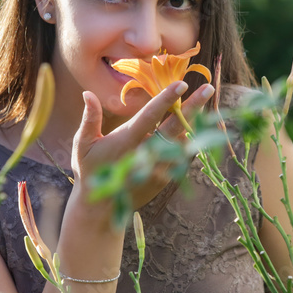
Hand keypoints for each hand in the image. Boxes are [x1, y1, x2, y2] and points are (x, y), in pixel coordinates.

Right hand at [71, 82, 215, 210]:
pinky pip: (181, 156)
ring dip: (194, 122)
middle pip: (175, 126)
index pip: (151, 115)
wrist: (102, 208)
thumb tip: (88, 93)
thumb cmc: (90, 170)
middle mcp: (147, 152)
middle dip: (193, 106)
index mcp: (127, 140)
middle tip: (209, 88)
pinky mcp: (166, 178)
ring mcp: (159, 166)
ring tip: (206, 102)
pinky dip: (189, 142)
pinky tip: (196, 128)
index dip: (166, 98)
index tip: (182, 83)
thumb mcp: (83, 145)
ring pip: (182, 141)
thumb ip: (90, 119)